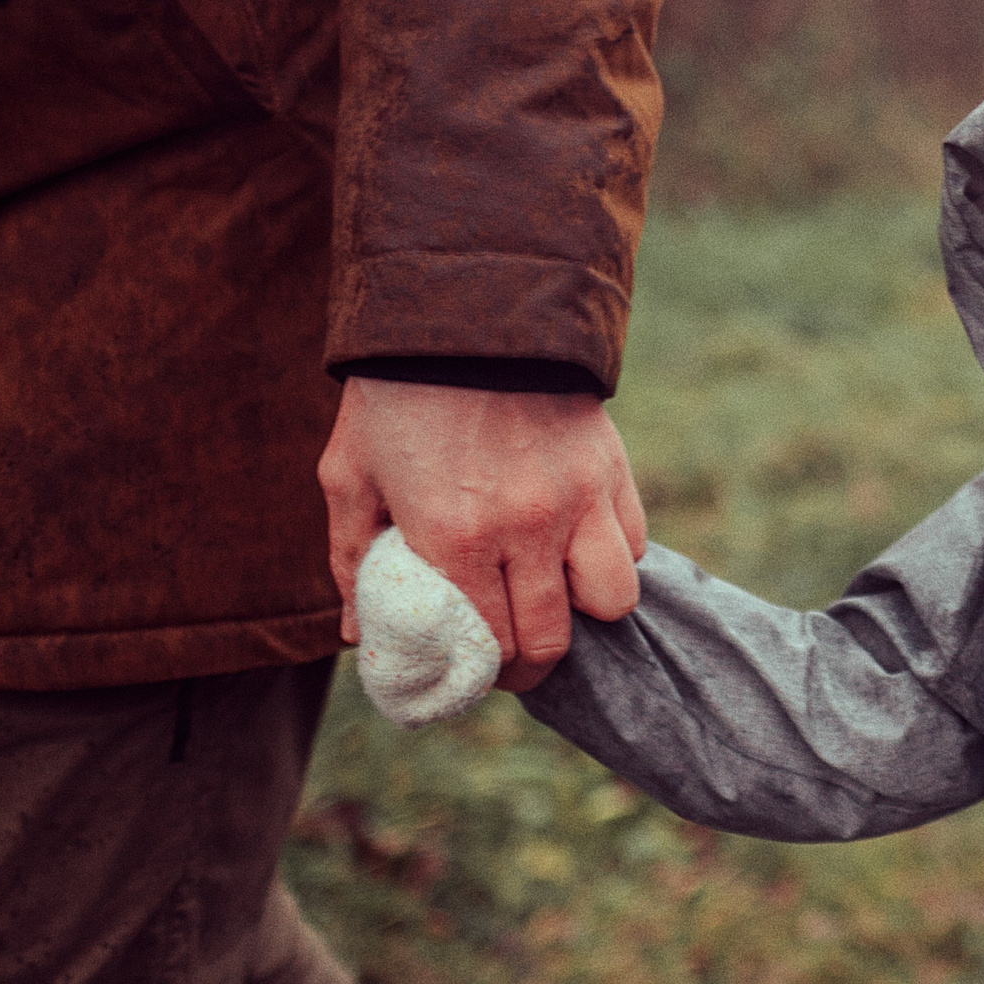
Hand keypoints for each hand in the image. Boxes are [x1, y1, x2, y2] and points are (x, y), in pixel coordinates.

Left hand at [318, 378, 648, 692]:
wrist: (466, 309)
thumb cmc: (394, 395)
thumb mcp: (349, 473)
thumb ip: (350, 558)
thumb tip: (357, 631)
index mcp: (454, 537)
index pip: (487, 646)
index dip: (480, 674)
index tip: (471, 672)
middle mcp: (526, 528)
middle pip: (550, 639)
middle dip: (530, 665)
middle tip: (512, 655)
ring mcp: (579, 499)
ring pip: (612, 601)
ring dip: (583, 613)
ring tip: (556, 599)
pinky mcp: (611, 469)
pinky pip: (634, 544)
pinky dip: (610, 558)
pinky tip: (577, 546)